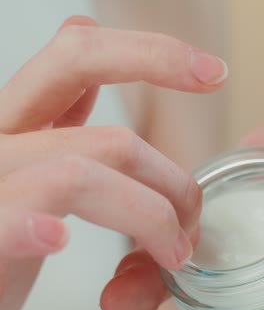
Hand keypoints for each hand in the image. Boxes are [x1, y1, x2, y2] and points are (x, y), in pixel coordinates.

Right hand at [0, 16, 226, 309]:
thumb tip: (88, 86)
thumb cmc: (0, 240)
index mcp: (19, 122)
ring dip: (145, 216)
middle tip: (191, 219)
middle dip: (168, 179)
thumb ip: (55, 126)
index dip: (150, 54)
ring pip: (78, 174)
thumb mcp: (31, 169)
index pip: (79, 57)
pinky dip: (32, 227)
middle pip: (106, 137)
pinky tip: (56, 240)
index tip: (209, 75)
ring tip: (169, 254)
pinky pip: (9, 216)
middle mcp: (1, 140)